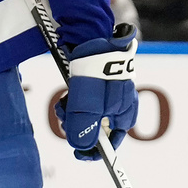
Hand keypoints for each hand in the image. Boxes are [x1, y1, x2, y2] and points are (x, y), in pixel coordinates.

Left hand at [55, 23, 138, 160]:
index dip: (95, 153)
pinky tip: (66, 94)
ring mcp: (108, 94)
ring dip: (71, 112)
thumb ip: (84, 123)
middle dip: (77, 126)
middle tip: (64, 116)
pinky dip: (72, 101)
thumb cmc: (95, 68)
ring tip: (62, 103)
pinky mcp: (96, 83)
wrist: (90, 33)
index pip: (112, 143)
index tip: (78, 154)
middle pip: (96, 128)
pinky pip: (82, 100)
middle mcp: (119, 106)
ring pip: (86, 114)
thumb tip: (80, 146)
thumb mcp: (88, 100)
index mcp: (125, 114)